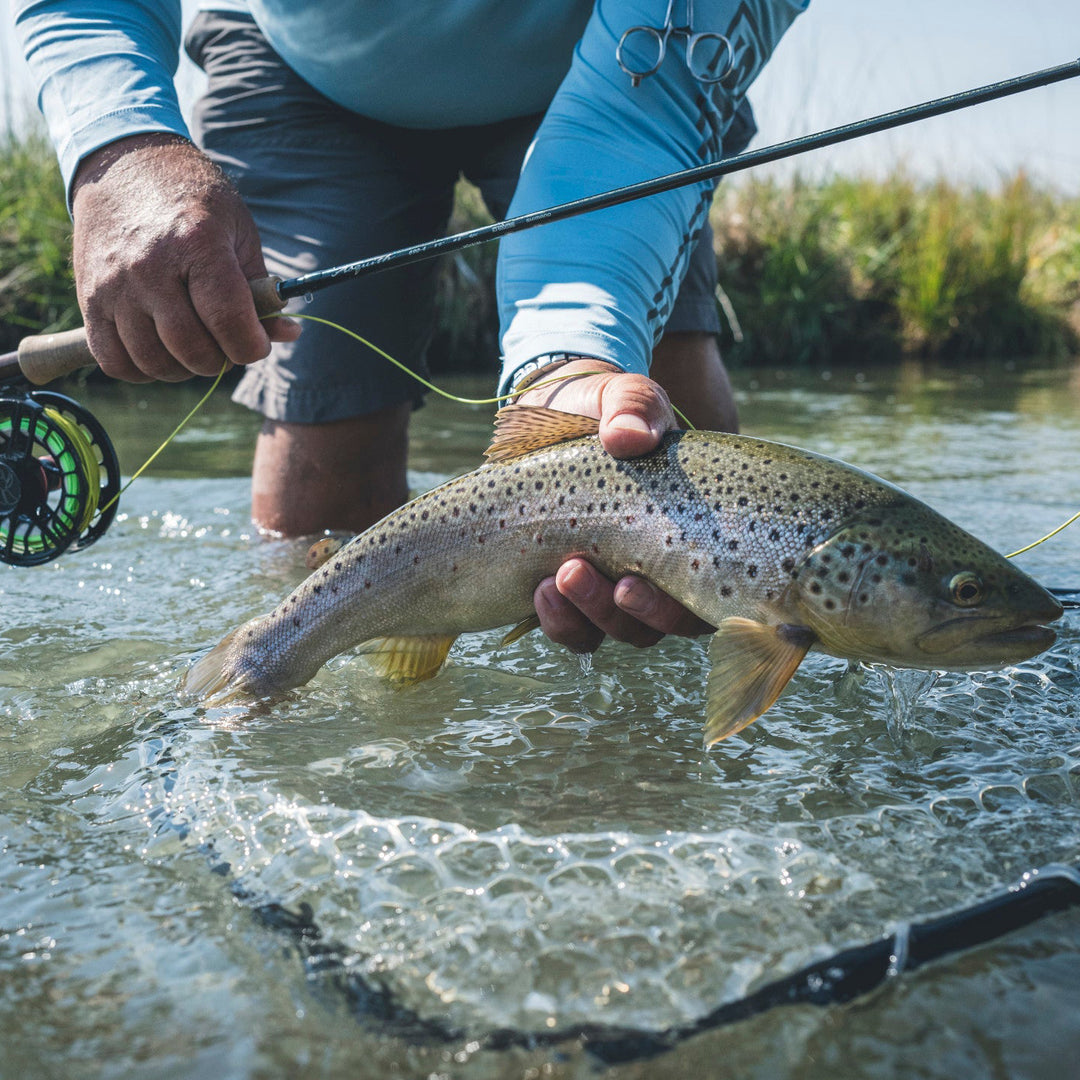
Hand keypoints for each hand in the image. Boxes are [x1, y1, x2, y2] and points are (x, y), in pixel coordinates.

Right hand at [70, 133, 299, 381]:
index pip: (229, 322)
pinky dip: (143, 371)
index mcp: (196, 244)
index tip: (257, 344)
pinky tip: (161, 352)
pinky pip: (116, 361)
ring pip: (154, 363)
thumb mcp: (238, 231)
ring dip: (184, 369)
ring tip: (196, 347)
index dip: (252, 347)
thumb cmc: (194, 201)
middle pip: (193, 350)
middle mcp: (150, 267)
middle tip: (226, 344)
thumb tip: (287, 334)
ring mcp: (114, 286)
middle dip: (221, 360)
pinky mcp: (88, 299)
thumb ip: (262, 289)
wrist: (124, 166)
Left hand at [517, 358, 714, 652]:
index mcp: (695, 537)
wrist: (558, 415)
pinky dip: (558, 619)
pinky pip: (573, 627)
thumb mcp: (626, 399)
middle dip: (622, 612)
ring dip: (585, 615)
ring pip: (613, 630)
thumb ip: (634, 407)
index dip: (676, 609)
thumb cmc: (608, 412)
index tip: (630, 582)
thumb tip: (629, 436)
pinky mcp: (575, 591)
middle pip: (657, 625)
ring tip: (554, 579)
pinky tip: (539, 589)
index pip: (705, 600)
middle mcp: (662, 573)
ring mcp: (617, 586)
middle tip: (576, 572)